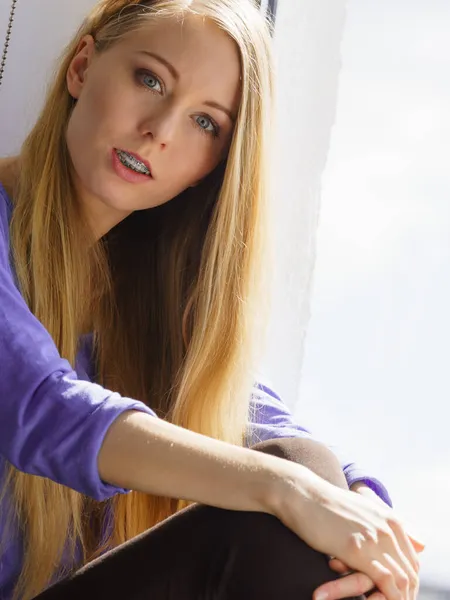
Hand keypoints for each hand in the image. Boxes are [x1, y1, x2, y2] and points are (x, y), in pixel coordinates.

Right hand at [312, 484, 424, 599]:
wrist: (302, 494)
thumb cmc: (327, 505)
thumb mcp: (364, 510)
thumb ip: (389, 526)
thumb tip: (421, 542)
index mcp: (390, 519)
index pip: (413, 560)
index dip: (409, 581)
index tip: (398, 593)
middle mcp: (388, 528)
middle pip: (410, 571)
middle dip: (405, 593)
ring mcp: (374, 538)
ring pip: (401, 579)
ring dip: (397, 597)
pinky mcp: (357, 549)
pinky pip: (385, 581)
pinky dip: (386, 597)